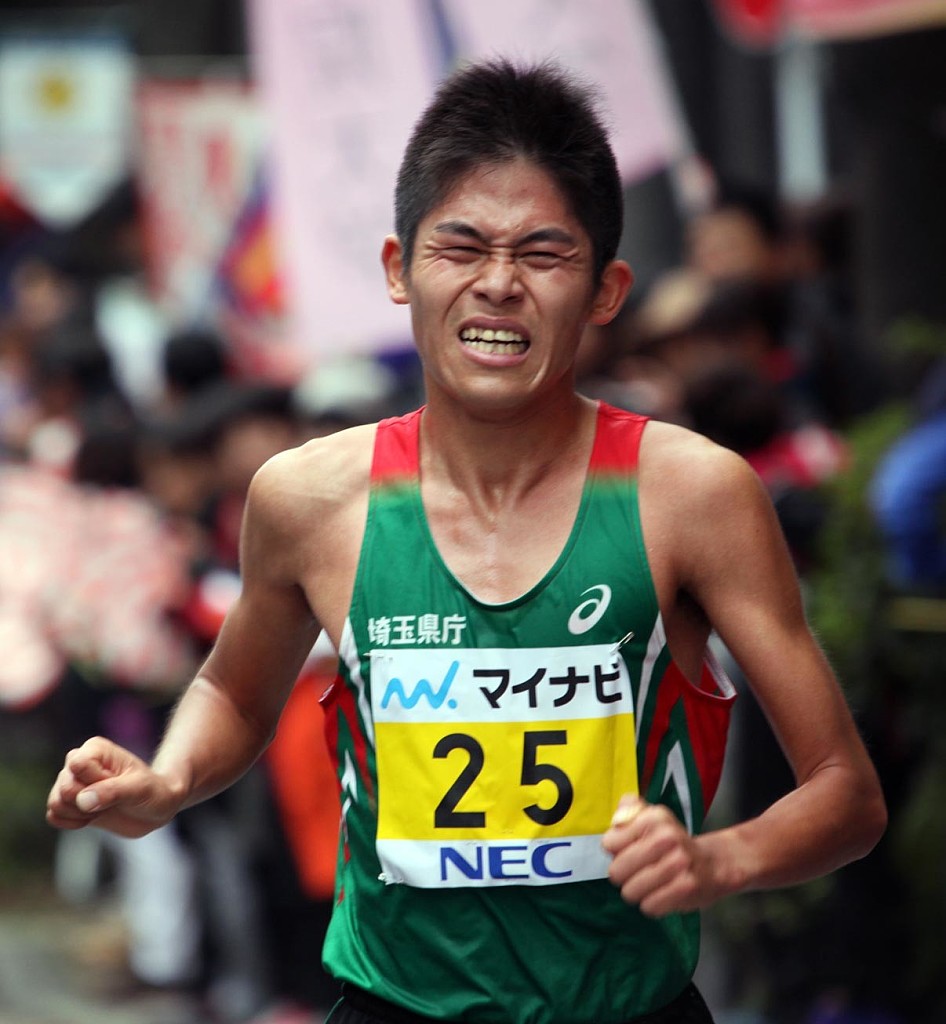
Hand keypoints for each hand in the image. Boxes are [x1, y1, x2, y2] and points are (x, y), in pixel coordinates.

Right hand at [46, 737, 182, 838]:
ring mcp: (71, 782)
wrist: (154, 808)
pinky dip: (73, 822)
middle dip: (88, 802)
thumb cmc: (152, 792)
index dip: (94, 783)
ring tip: (104, 807)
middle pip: (64, 788)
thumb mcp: (139, 789)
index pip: (76, 766)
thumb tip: (83, 800)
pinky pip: (53, 816)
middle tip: (112, 800)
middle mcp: (77, 762)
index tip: (115, 784)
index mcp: (94, 748)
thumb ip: (112, 792)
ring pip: (56, 803)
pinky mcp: (68, 802)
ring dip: (80, 813)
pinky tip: (93, 816)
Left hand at [602, 795, 720, 915]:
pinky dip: (652, 904)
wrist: (712, 864)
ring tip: (651, 883)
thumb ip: (628, 811)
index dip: (616, 851)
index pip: (609, 843)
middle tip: (639, 871)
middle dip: (623, 876)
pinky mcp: (686, 887)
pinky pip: (649, 906)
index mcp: (653, 817)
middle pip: (616, 871)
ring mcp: (678, 862)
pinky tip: (663, 893)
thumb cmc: (671, 843)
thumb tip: (617, 821)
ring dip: (637, 892)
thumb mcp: (651, 817)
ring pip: (630, 892)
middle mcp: (667, 837)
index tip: (630, 850)